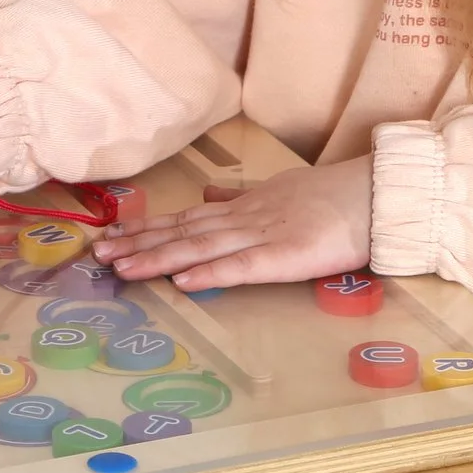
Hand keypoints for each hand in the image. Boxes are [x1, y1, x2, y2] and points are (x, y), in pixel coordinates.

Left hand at [92, 157, 373, 290]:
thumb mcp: (279, 191)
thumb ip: (242, 198)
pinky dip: (210, 272)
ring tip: (122, 267)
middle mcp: (243, 219)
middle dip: (137, 243)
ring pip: (201, 247)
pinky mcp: (285, 256)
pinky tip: (182, 281)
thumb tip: (209, 198)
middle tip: (97, 254)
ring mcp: (262, 235)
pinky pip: (242, 266)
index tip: (111, 235)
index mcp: (243, 207)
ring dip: (158, 257)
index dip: (147, 228)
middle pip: (182, 232)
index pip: (185, 219)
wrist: (375, 196)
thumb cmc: (334, 198)